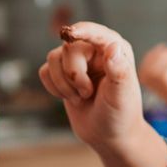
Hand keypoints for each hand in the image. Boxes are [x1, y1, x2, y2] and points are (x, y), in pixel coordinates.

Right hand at [37, 21, 160, 166]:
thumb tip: (113, 46)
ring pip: (53, 58)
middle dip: (73, 75)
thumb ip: (119, 71)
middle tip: (87, 93)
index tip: (71, 33)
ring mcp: (77, 61)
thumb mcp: (121, 95)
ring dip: (63, 84)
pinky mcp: (62, 74)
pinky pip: (44, 71)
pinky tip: (70, 98)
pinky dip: (53, 87)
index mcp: (115, 49)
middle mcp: (95, 50)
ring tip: (82, 97)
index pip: (95, 32)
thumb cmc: (120, 115)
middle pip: (69, 47)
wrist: (108, 136)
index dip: (82, 30)